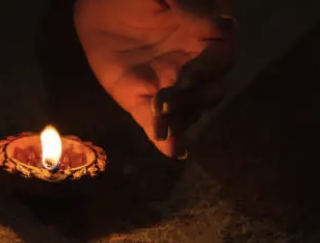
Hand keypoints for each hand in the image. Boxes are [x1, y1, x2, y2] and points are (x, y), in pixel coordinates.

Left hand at [75, 0, 235, 157]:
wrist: (98, 3)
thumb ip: (188, 2)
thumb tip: (219, 24)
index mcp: (205, 34)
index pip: (222, 57)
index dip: (208, 69)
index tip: (184, 75)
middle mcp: (193, 63)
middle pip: (210, 90)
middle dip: (193, 99)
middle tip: (166, 100)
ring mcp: (168, 83)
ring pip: (188, 109)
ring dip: (179, 119)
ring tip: (162, 126)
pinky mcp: (142, 98)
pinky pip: (156, 121)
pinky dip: (165, 138)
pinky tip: (171, 151)